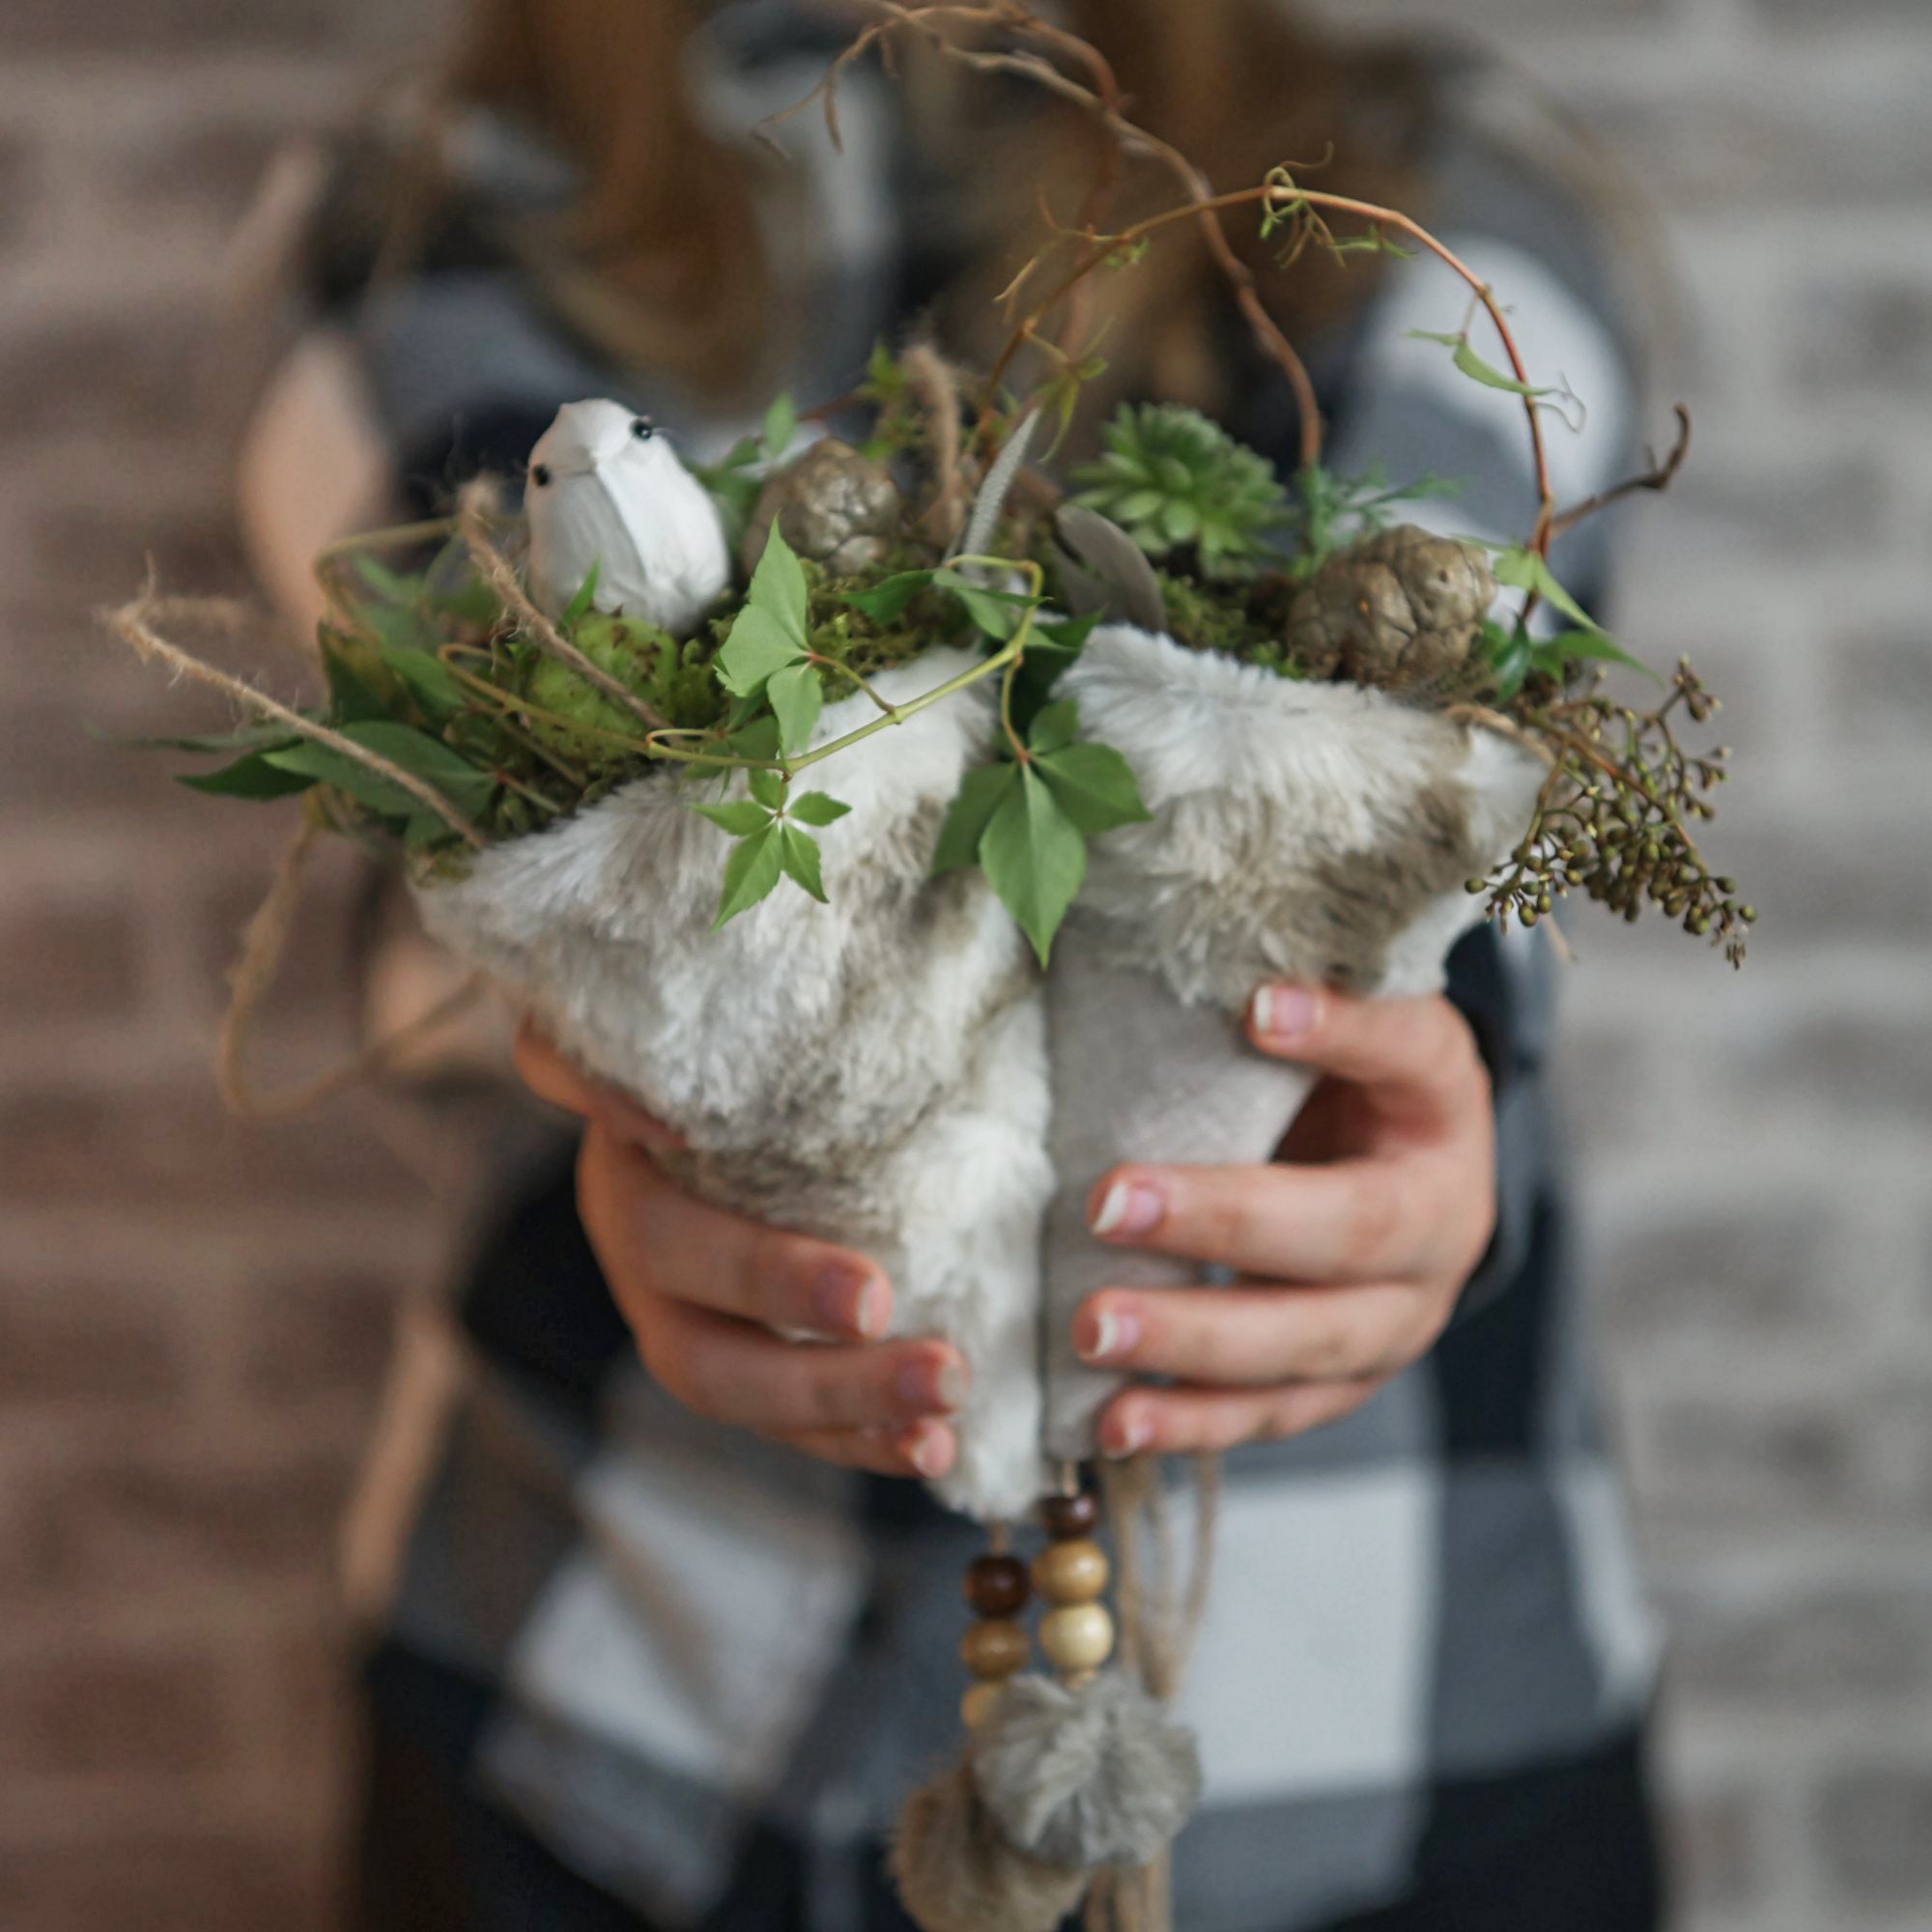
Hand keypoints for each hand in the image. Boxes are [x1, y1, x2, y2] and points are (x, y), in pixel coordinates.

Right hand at [514, 1024, 965, 1480]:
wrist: (697, 1044)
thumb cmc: (705, 1015)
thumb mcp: (658, 1007)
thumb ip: (615, 1048)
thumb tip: (652, 1120)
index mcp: (625, 1180)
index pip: (674, 1243)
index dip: (764, 1277)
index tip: (877, 1294)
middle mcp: (641, 1264)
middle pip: (707, 1356)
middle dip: (825, 1379)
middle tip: (941, 1369)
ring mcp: (679, 1316)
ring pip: (745, 1401)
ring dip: (848, 1420)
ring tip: (945, 1420)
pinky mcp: (734, 1347)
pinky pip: (783, 1422)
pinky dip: (855, 1441)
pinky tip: (932, 1449)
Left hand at [1072, 984, 1496, 1456]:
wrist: (1394, 1166)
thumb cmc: (1342, 1078)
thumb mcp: (1341, 1018)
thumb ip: (1301, 1000)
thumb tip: (1230, 979)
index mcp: (1444, 1105)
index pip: (1408, 1055)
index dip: (1341, 1034)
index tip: (1255, 1011)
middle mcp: (1442, 1224)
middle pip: (1347, 1233)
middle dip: (1222, 1223)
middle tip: (1106, 1204)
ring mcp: (1400, 1318)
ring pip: (1307, 1345)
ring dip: (1193, 1343)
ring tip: (1093, 1330)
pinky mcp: (1347, 1381)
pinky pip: (1273, 1414)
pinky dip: (1191, 1423)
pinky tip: (1113, 1423)